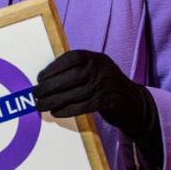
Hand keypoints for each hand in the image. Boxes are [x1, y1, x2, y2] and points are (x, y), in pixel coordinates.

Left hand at [33, 50, 154, 138]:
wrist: (134, 103)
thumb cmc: (106, 87)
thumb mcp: (95, 71)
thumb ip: (76, 71)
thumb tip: (46, 79)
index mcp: (95, 57)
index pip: (71, 58)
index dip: (53, 68)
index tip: (40, 78)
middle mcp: (102, 67)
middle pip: (71, 76)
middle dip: (50, 86)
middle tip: (36, 94)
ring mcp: (107, 83)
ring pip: (76, 92)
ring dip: (55, 100)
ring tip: (41, 105)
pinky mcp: (111, 100)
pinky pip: (85, 105)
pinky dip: (68, 109)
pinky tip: (57, 112)